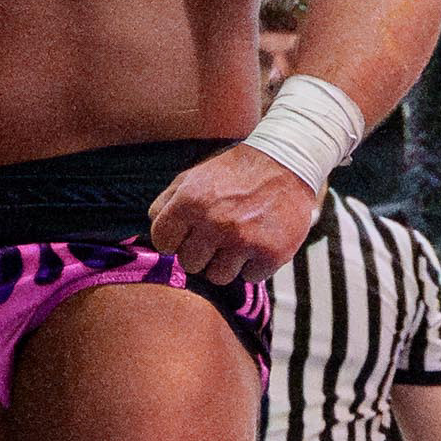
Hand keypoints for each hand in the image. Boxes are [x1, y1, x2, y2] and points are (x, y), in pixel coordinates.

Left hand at [147, 145, 318, 285]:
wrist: (287, 163)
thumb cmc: (235, 172)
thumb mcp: (194, 175)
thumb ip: (167, 201)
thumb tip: (153, 225)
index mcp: (190, 202)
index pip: (163, 243)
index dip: (175, 240)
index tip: (188, 234)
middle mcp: (215, 223)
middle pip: (190, 265)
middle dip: (202, 253)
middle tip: (219, 235)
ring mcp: (244, 241)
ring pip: (218, 277)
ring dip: (228, 263)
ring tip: (239, 240)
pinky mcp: (271, 254)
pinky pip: (250, 278)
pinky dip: (255, 264)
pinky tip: (261, 242)